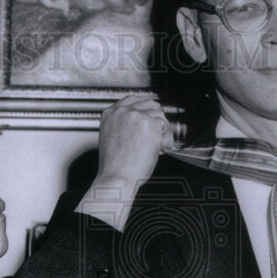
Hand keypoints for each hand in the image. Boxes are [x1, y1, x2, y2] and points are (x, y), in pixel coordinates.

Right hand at [76, 96, 173, 230]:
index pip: (131, 100)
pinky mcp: (150, 125)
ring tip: (158, 147)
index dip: (144, 107)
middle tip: (158, 134)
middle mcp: (122, 112)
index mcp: (110, 114)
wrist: (117, 177)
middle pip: (149, 104)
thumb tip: (141, 124)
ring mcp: (137, 116)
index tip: (151, 114)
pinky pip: (165, 127)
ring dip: (162, 130)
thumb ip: (123, 127)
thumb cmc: (114, 167)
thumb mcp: (111, 139)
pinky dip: (166, 139)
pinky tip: (160, 149)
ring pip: (159, 115)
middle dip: (156, 119)